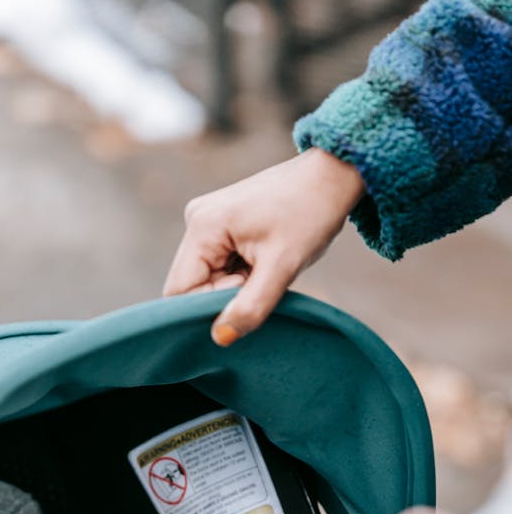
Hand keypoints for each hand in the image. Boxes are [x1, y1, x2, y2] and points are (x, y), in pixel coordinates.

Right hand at [163, 149, 364, 345]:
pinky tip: (265, 259)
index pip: (180, 291)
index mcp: (203, 227)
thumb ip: (250, 307)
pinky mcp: (221, 225)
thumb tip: (220, 337)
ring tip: (268, 265)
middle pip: (193, 285)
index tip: (248, 292)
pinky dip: (242, 273)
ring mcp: (207, 221)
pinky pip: (220, 265)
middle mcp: (196, 220)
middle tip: (264, 279)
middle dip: (227, 295)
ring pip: (208, 278)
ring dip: (237, 285)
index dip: (208, 307)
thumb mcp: (283, 266)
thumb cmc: (311, 213)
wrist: (332, 176)